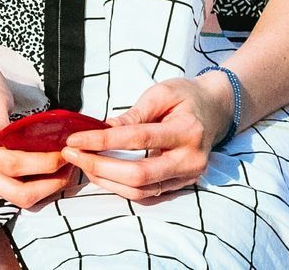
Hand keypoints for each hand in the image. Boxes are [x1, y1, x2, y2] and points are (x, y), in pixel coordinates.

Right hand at [0, 58, 77, 208]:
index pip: (12, 164)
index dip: (43, 162)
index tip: (65, 150)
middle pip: (15, 192)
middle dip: (50, 183)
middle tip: (71, 163)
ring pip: (15, 198)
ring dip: (45, 188)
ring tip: (64, 168)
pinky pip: (11, 193)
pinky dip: (34, 186)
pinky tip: (49, 170)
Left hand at [59, 74, 233, 200]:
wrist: (217, 110)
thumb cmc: (187, 97)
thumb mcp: (161, 93)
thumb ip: (134, 113)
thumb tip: (102, 130)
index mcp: (187, 131)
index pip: (138, 138)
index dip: (103, 140)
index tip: (75, 139)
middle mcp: (190, 160)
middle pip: (139, 175)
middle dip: (100, 167)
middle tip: (71, 154)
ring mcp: (187, 177)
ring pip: (140, 191)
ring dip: (106, 180)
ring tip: (82, 163)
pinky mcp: (180, 186)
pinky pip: (146, 195)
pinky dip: (120, 187)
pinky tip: (101, 174)